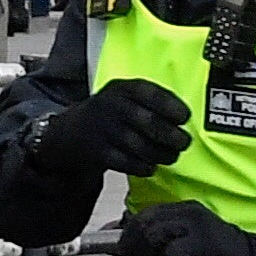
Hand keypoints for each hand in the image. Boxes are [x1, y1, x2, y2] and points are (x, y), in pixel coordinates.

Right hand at [25, 75, 191, 178]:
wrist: (71, 131)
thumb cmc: (110, 113)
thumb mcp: (124, 95)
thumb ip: (151, 100)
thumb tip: (183, 120)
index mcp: (123, 88)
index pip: (152, 95)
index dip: (172, 107)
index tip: (185, 118)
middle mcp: (112, 106)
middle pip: (148, 123)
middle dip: (171, 136)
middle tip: (184, 143)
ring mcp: (103, 130)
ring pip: (139, 145)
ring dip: (160, 154)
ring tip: (171, 157)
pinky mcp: (97, 152)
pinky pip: (126, 162)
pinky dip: (142, 166)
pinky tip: (151, 167)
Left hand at [116, 200, 255, 255]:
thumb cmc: (216, 255)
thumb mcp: (188, 240)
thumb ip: (165, 237)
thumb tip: (134, 245)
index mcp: (185, 208)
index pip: (146, 213)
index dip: (128, 231)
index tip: (123, 249)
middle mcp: (189, 212)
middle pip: (145, 222)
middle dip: (131, 243)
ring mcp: (196, 226)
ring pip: (154, 235)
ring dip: (144, 255)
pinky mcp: (202, 243)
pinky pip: (171, 252)